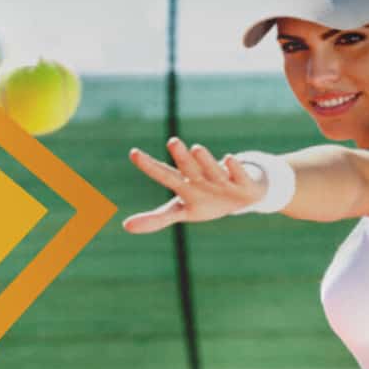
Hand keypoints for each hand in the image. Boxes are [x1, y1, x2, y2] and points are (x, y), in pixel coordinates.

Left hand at [122, 137, 267, 233]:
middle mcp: (201, 178)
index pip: (163, 174)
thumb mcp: (181, 211)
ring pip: (212, 170)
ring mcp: (222, 180)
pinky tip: (229, 159)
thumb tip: (125, 226)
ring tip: (196, 148)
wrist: (242, 197)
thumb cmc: (205, 201)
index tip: (133, 153)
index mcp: (184, 184)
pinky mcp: (243, 185)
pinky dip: (234, 169)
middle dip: (180, 157)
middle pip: (189, 168)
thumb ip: (155, 219)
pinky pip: (238, 176)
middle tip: (171, 142)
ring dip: (205, 161)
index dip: (149, 166)